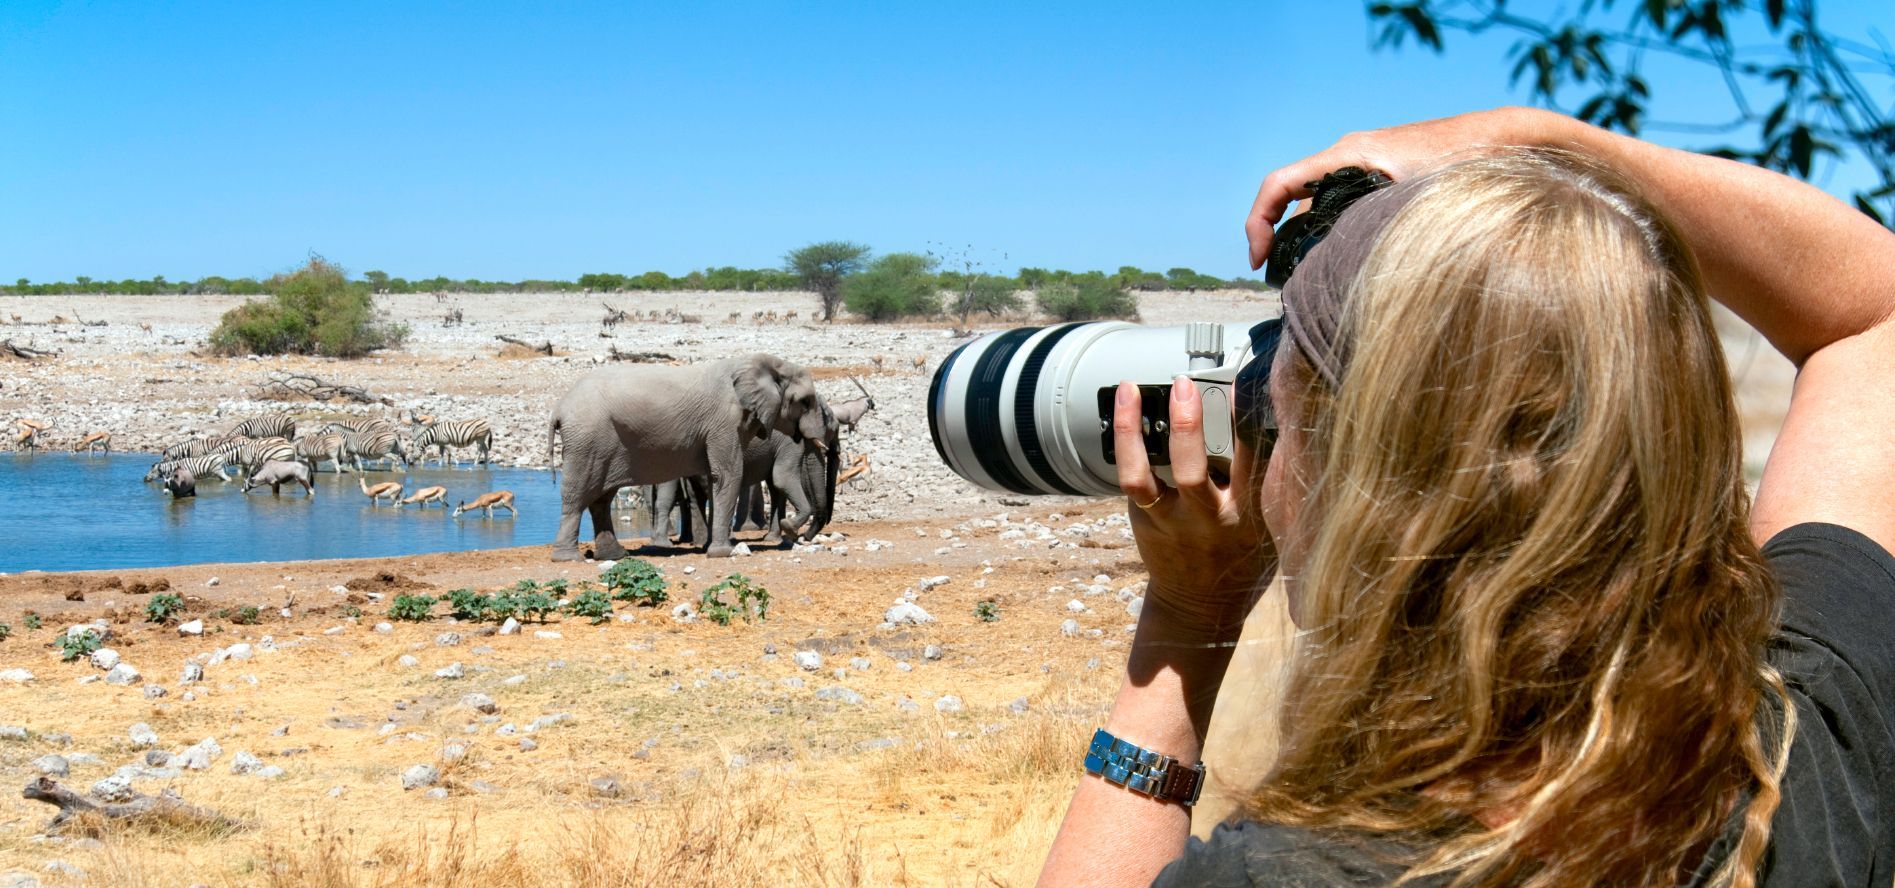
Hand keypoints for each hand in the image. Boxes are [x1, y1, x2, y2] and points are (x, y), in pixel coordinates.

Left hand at [1114, 379, 1272, 635]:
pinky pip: (1131, 478)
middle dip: (1188, 427)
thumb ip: (1270, 483)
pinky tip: (1125, 407)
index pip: (1253, 464)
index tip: (1247, 387)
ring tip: (1133, 389)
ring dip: (1135, 431)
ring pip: (1146, 476)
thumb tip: (1275, 422)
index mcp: (1248, 517)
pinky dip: (1125, 441)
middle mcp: (1207, 519)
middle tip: (1185, 385)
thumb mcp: (1272, 525)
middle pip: (1193, 472)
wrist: (1202, 606)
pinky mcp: (1146, 518)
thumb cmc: (1244, 556)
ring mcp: (1170, 520)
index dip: (1249, 424)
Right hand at [1243, 107, 1565, 268]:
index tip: (1259, 260)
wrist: (1505, 137)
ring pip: (1319, 204)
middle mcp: (1350, 155)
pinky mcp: (1383, 176)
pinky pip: (1342, 203)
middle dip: (1280, 240)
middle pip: (1294, 199)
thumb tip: (1347, 273)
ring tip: (1311, 280)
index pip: (1279, 184)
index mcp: (1348, 155)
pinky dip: (1332, 232)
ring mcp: (1366, 165)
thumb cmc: (1467, 160)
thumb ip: (1378, 227)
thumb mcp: (1418, 199)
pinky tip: (1346, 262)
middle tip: (1281, 282)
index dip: (1258, 222)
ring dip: (1308, 239)